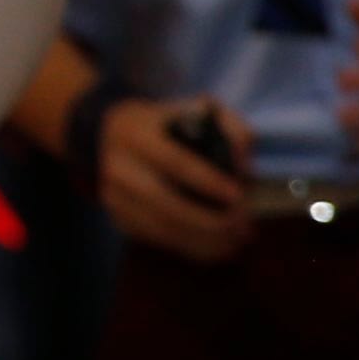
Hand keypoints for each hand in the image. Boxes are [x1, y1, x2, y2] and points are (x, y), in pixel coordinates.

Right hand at [100, 97, 251, 263]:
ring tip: (238, 239)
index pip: (175, 162)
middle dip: (211, 220)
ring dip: (206, 240)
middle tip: (243, 224)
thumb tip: (242, 166)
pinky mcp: (120, 218)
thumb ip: (230, 128)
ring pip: (164, 229)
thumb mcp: (198, 111)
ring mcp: (115, 196)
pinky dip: (194, 248)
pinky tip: (221, 246)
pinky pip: (159, 240)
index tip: (238, 195)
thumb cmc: (171, 125)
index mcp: (137, 133)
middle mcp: (119, 166)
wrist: (115, 136)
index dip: (208, 181)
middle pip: (167, 205)